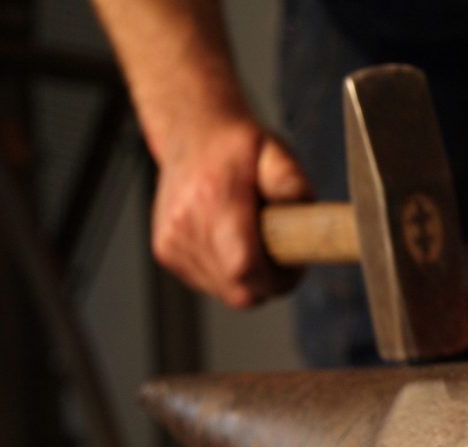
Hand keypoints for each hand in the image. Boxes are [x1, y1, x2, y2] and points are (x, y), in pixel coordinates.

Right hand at [150, 117, 311, 307]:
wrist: (191, 134)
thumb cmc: (239, 146)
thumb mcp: (275, 151)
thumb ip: (290, 179)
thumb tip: (302, 205)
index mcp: (214, 199)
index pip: (244, 267)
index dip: (276, 280)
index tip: (294, 268)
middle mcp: (185, 224)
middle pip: (237, 290)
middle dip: (268, 285)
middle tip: (283, 259)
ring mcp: (170, 241)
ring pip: (225, 291)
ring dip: (249, 281)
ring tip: (257, 244)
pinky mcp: (165, 251)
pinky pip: (208, 284)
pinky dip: (228, 276)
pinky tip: (233, 244)